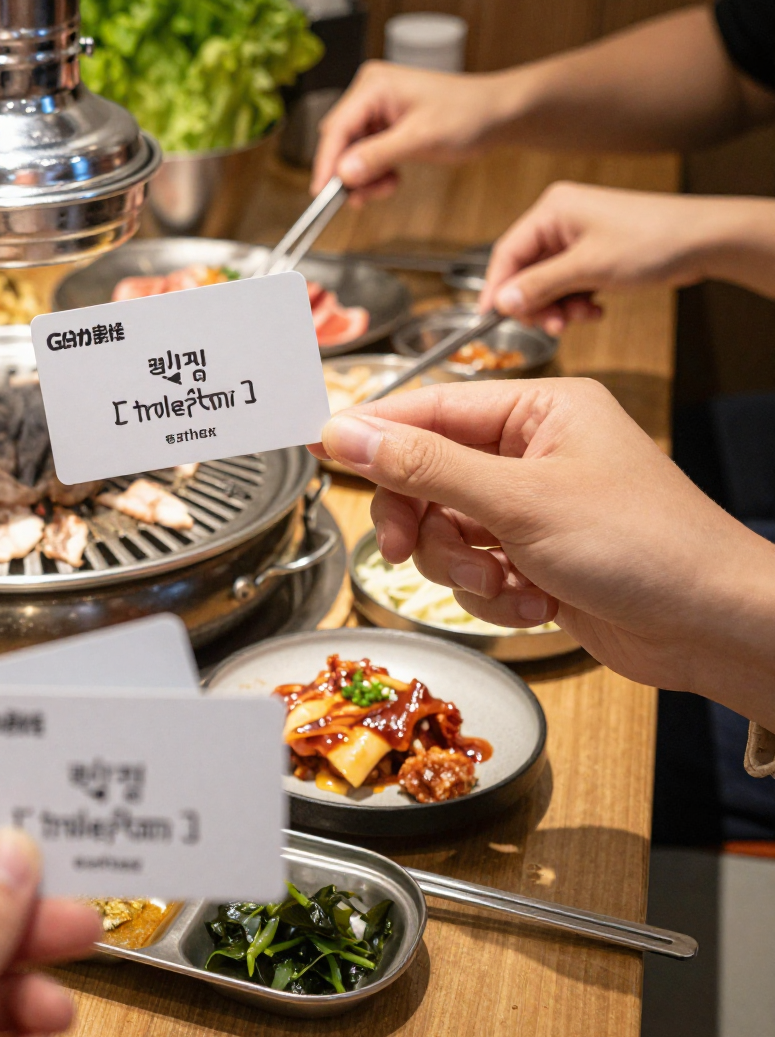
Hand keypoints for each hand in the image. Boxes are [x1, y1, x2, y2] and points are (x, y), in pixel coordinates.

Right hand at [311, 61, 518, 200]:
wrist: (498, 114)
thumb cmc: (469, 114)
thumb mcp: (421, 138)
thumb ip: (378, 156)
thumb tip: (343, 173)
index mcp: (374, 85)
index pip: (337, 128)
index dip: (327, 163)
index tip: (322, 192)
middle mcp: (370, 92)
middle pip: (340, 141)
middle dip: (351, 172)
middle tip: (365, 196)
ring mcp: (377, 108)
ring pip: (351, 152)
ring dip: (365, 175)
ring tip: (389, 185)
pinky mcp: (385, 123)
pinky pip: (366, 154)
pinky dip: (375, 171)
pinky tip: (392, 177)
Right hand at [314, 378, 774, 729]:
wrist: (715, 627)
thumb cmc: (648, 546)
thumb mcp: (520, 500)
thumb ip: (424, 466)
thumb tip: (347, 433)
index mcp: (539, 411)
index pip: (429, 408)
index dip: (373, 432)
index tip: (320, 448)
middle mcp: (534, 453)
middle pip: (427, 475)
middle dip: (422, 521)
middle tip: (407, 547)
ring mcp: (535, 509)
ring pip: (445, 530)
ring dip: (460, 567)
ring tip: (501, 582)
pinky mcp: (538, 559)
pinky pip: (475, 570)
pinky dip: (491, 594)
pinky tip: (533, 603)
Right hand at [480, 184, 774, 332]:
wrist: (708, 239)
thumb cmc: (653, 240)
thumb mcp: (588, 268)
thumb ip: (539, 286)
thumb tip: (501, 302)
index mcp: (552, 210)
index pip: (506, 252)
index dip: (496, 288)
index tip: (490, 319)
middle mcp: (561, 219)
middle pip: (526, 270)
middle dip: (537, 302)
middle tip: (552, 326)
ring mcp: (579, 235)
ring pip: (548, 280)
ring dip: (559, 305)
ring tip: (580, 318)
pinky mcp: (595, 251)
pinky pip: (569, 281)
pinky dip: (576, 300)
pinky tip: (594, 309)